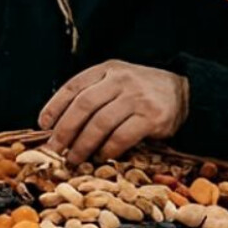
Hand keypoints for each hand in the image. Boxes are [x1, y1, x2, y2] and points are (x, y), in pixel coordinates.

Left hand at [40, 61, 187, 161]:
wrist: (185, 92)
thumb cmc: (142, 91)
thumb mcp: (118, 80)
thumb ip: (94, 94)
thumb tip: (59, 123)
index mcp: (108, 68)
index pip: (74, 86)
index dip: (55, 106)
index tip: (43, 124)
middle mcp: (121, 80)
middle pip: (83, 106)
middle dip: (64, 130)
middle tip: (53, 149)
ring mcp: (137, 97)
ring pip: (100, 123)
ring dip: (83, 145)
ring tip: (73, 159)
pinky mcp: (152, 117)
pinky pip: (122, 136)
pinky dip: (107, 150)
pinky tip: (101, 157)